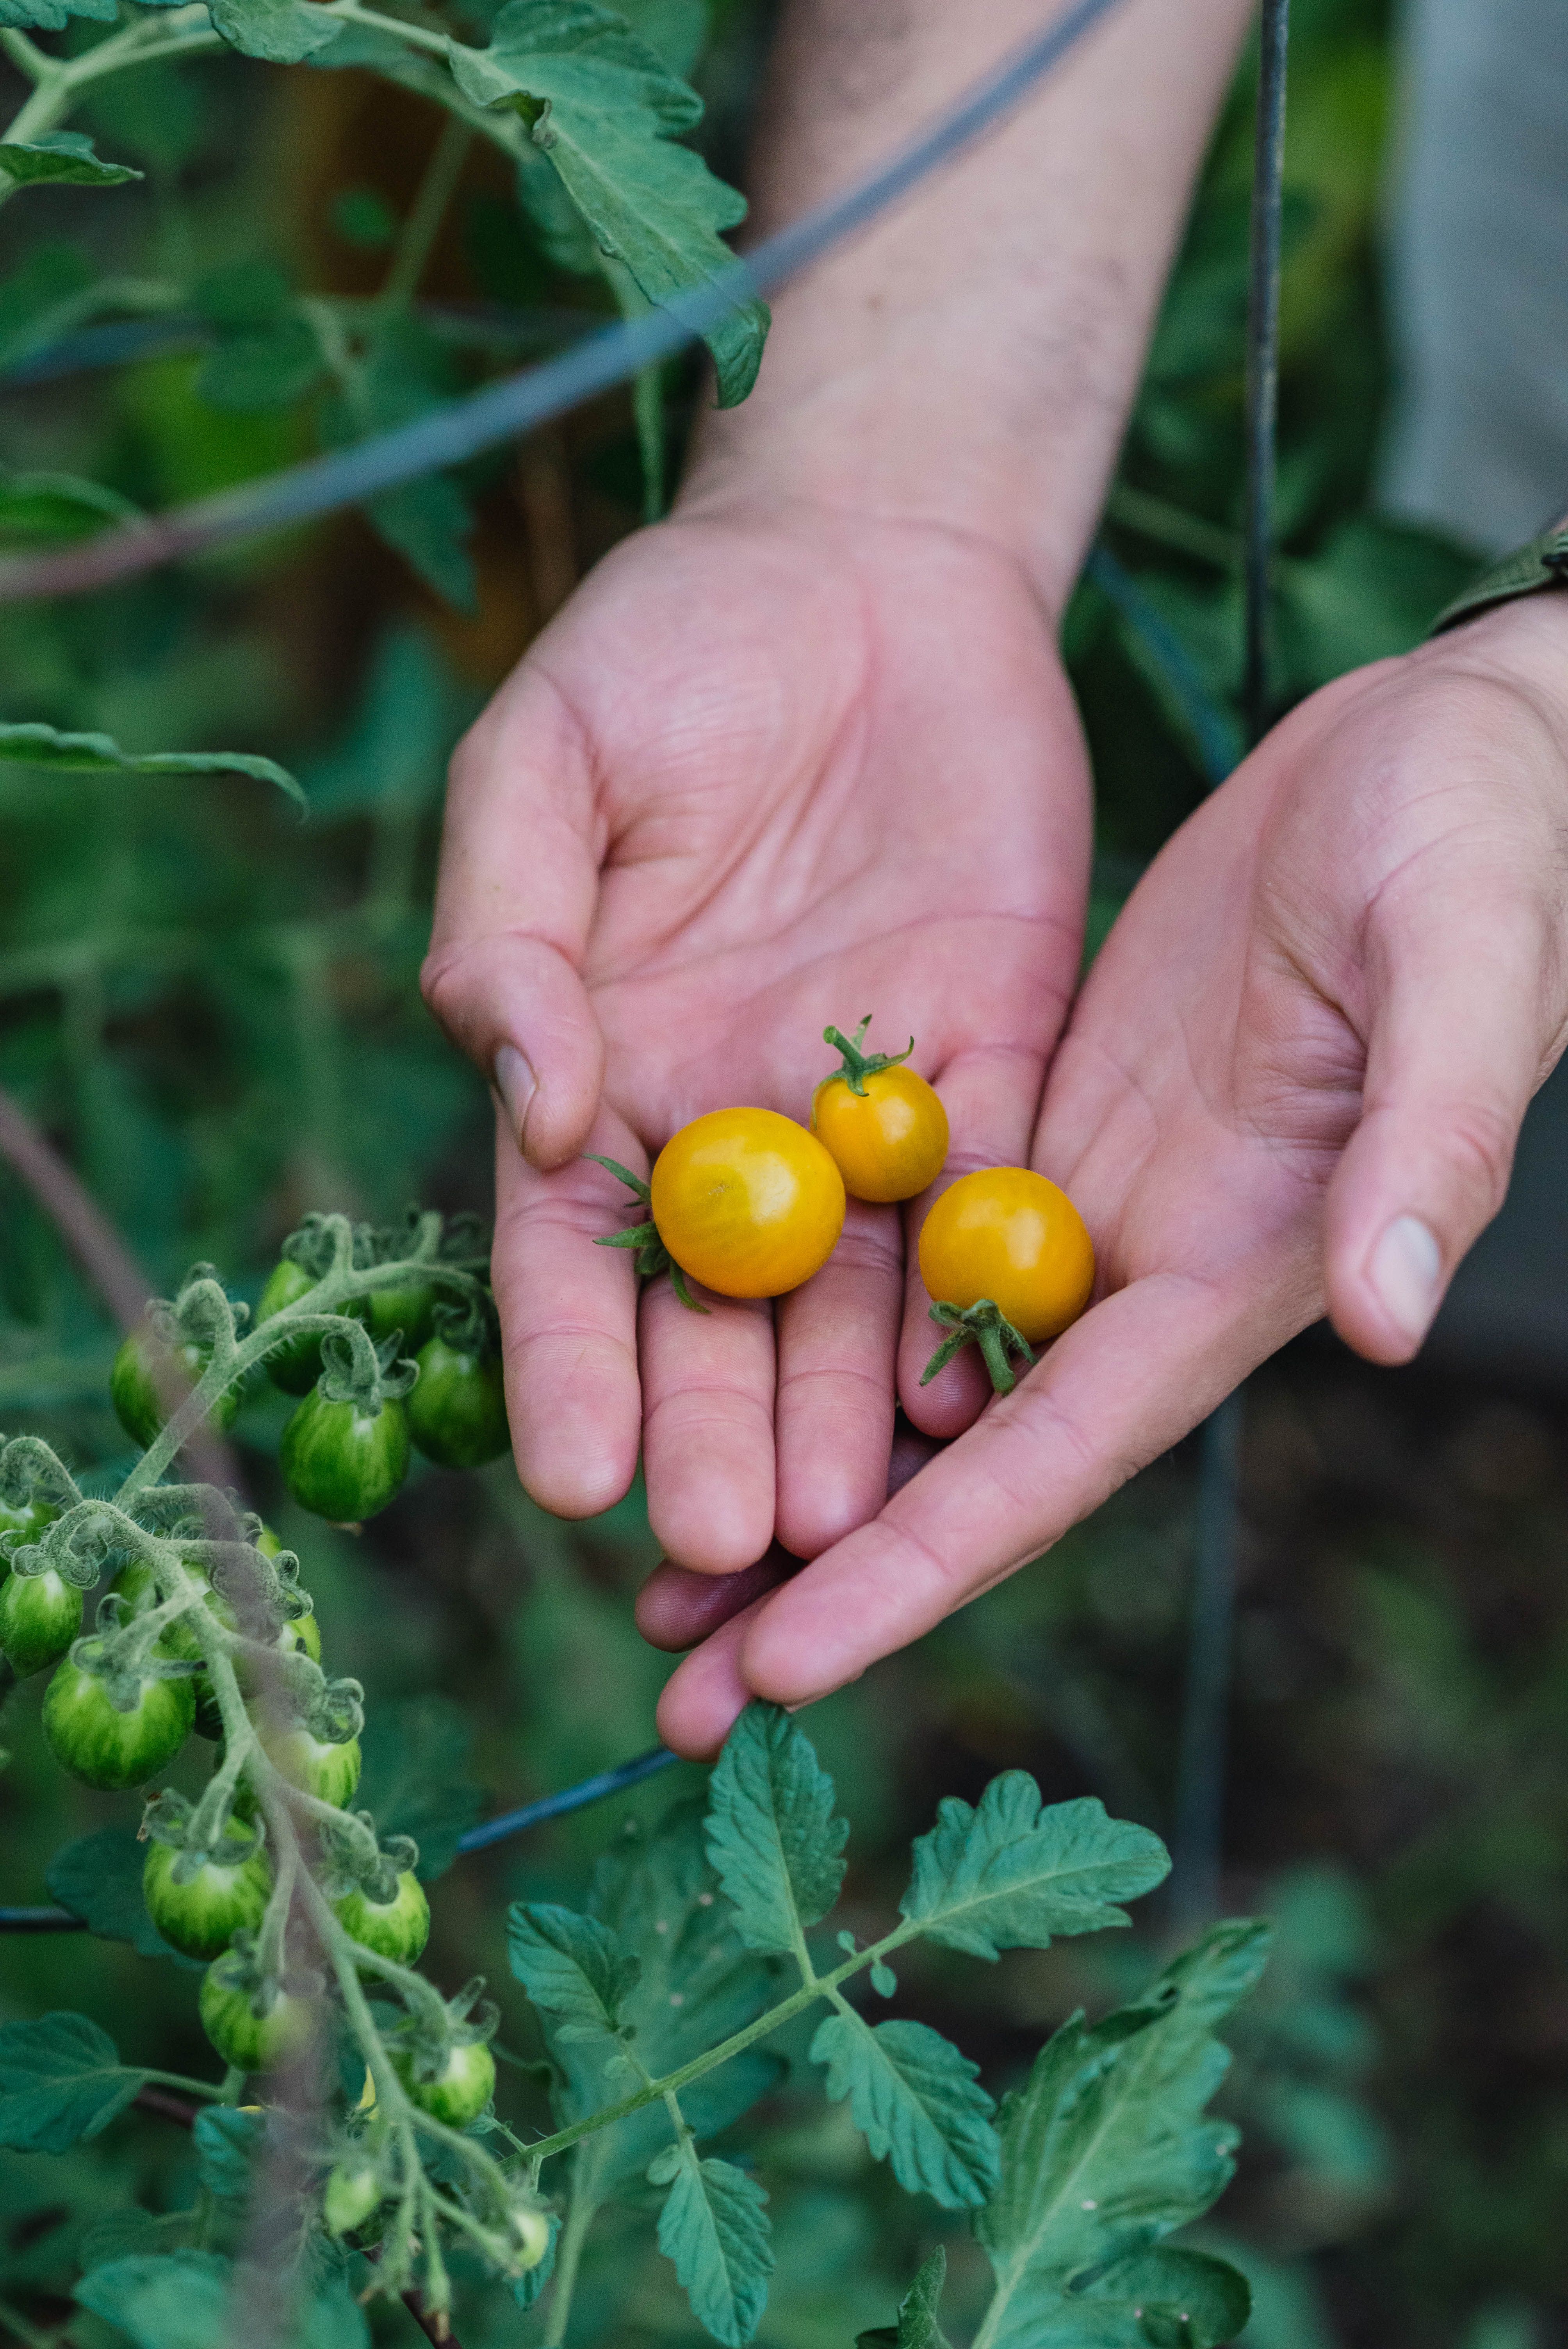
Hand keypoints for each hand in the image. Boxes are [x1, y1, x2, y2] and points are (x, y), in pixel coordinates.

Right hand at [422, 496, 1089, 1571]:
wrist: (867, 567)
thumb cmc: (667, 650)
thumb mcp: (544, 768)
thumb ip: (510, 938)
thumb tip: (526, 1109)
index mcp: (600, 1070)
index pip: (568, 1258)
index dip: (567, 1367)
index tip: (572, 1477)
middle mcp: (727, 1125)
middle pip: (713, 1315)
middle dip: (711, 1431)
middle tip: (718, 1541)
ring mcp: (863, 1109)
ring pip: (849, 1297)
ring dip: (841, 1412)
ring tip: (838, 1525)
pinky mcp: (992, 1064)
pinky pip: (983, 1200)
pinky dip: (974, 1294)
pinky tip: (965, 1393)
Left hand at [645, 594, 1567, 1751]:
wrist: (1441, 756)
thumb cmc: (1483, 852)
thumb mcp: (1460, 974)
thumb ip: (1423, 1146)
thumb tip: (1384, 1320)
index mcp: (1230, 1275)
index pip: (1049, 1461)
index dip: (918, 1572)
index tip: (780, 1663)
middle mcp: (1138, 1271)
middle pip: (953, 1465)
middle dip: (819, 1580)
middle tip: (668, 1687)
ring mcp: (1079, 1200)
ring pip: (906, 1375)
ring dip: (789, 1472)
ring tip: (649, 1572)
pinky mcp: (1038, 1118)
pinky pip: (897, 1245)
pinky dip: (810, 1325)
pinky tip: (708, 1364)